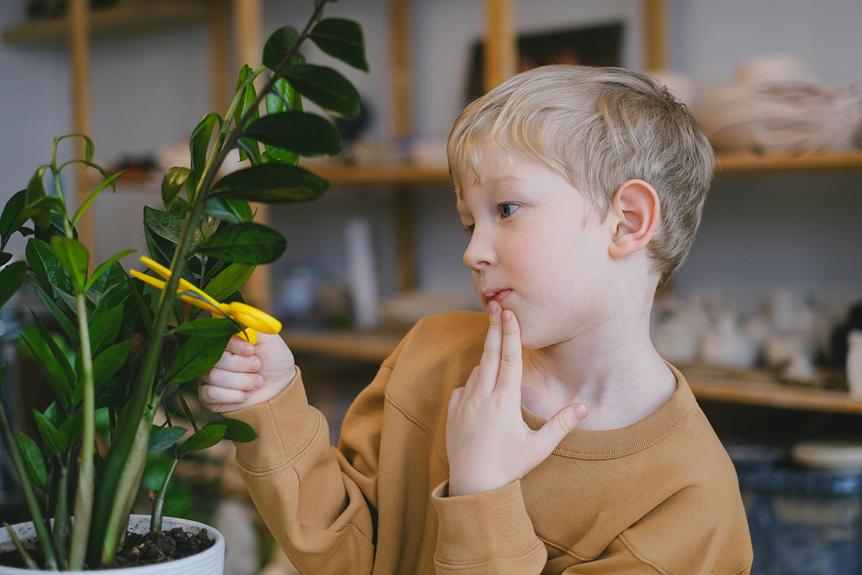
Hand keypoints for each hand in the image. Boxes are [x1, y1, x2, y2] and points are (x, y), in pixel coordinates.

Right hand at [199, 332, 296, 413]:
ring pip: (213, 375)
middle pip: (213, 357)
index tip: (251, 349)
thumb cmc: (274, 361)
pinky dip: (233, 395)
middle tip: (257, 366)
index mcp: (224, 339)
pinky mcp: (207, 395)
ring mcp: (207, 375)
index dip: (234, 344)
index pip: (216, 336)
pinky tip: (245, 395)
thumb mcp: (269, 339)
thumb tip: (235, 313)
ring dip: (242, 381)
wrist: (281, 388)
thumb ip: (253, 324)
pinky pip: (210, 393)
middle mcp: (212, 355)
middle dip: (241, 365)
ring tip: (257, 381)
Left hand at [445, 301, 587, 495]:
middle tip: (495, 305)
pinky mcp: (453, 412)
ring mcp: (465, 403)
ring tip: (495, 343)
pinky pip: (464, 387)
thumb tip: (585, 406)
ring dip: (486, 356)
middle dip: (494, 328)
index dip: (511, 333)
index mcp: (504, 402)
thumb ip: (561, 424)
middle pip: (489, 354)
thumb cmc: (508, 468)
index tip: (510, 312)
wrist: (472, 486)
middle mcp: (482, 397)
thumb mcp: (539, 448)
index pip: (510, 359)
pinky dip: (474, 380)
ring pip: (477, 370)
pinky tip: (482, 384)